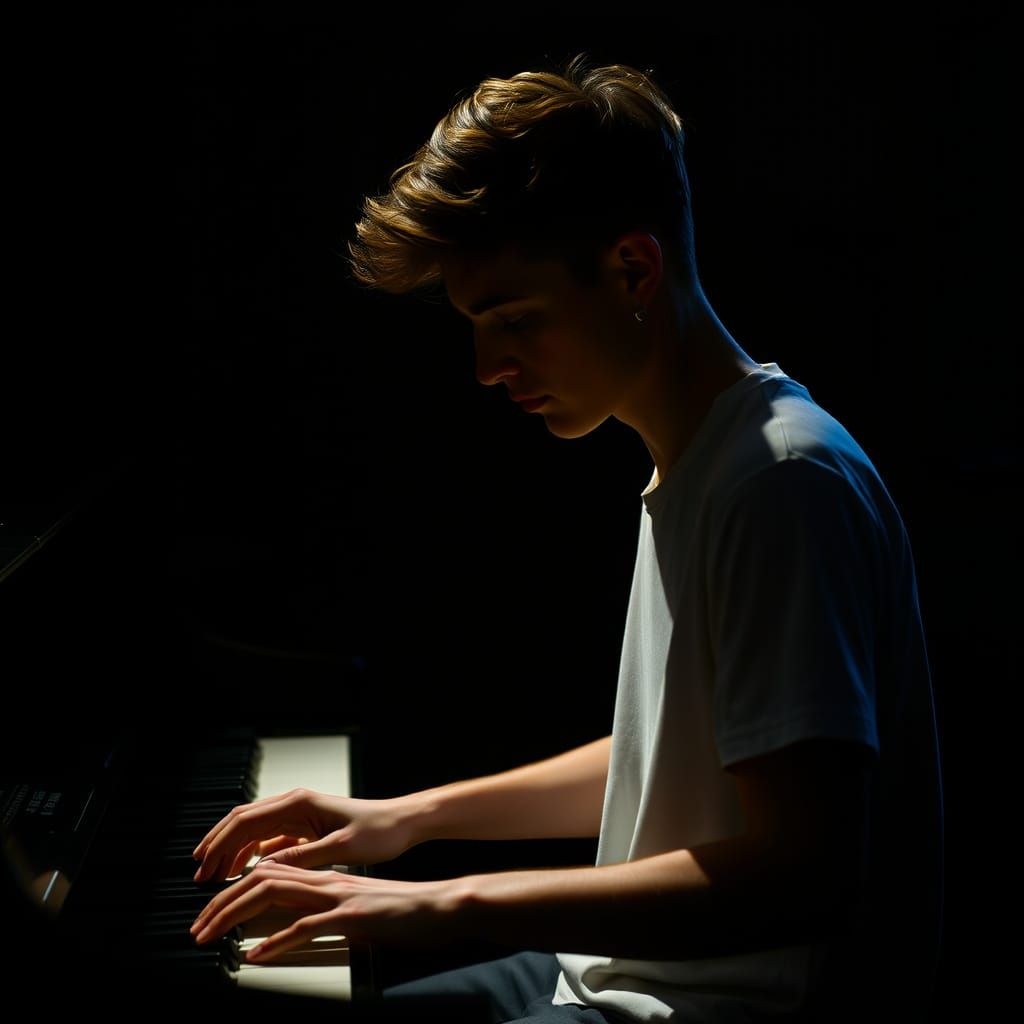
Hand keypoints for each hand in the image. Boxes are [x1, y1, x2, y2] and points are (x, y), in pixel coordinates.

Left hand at [190, 860, 467, 961]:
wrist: (439, 906)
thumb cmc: (402, 910)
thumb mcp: (355, 907)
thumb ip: (324, 912)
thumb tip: (294, 928)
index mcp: (325, 879)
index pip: (268, 875)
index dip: (234, 892)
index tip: (211, 913)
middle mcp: (326, 881)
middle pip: (261, 880)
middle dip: (222, 902)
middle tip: (198, 927)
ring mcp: (337, 897)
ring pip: (274, 895)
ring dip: (236, 915)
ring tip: (211, 935)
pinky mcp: (350, 917)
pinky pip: (305, 926)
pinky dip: (276, 941)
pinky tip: (257, 956)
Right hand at [191, 788, 421, 881]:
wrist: (402, 823)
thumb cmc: (379, 832)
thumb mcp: (341, 849)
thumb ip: (302, 857)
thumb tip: (264, 869)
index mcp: (299, 803)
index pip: (246, 822)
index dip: (220, 845)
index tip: (204, 868)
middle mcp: (295, 803)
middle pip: (242, 821)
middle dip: (218, 846)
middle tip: (200, 873)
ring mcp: (299, 813)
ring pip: (253, 829)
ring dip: (232, 849)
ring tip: (216, 875)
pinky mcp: (305, 826)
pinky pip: (269, 837)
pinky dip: (251, 852)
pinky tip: (244, 870)